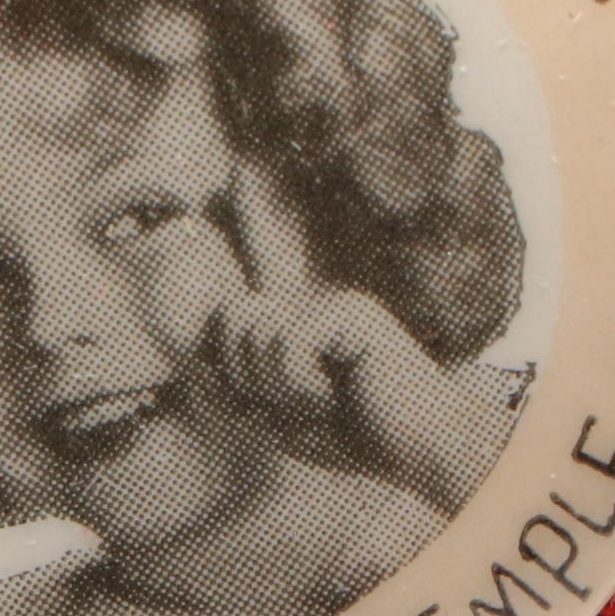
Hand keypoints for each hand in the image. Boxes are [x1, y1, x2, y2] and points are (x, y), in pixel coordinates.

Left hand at [208, 168, 512, 514]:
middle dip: (243, 377)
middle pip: (229, 316)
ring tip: (322, 401)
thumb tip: (195, 354)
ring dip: (277, 388)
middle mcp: (312, 300)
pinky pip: (287, 343)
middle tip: (296, 404)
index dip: (252, 216)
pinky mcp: (350, 313)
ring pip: (255, 332)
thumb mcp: (278, 416)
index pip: (265, 262)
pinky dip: (300, 386)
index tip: (239, 166)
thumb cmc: (356, 434)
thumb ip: (237, 386)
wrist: (419, 449)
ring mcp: (333, 302)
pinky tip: (336, 396)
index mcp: (298, 321)